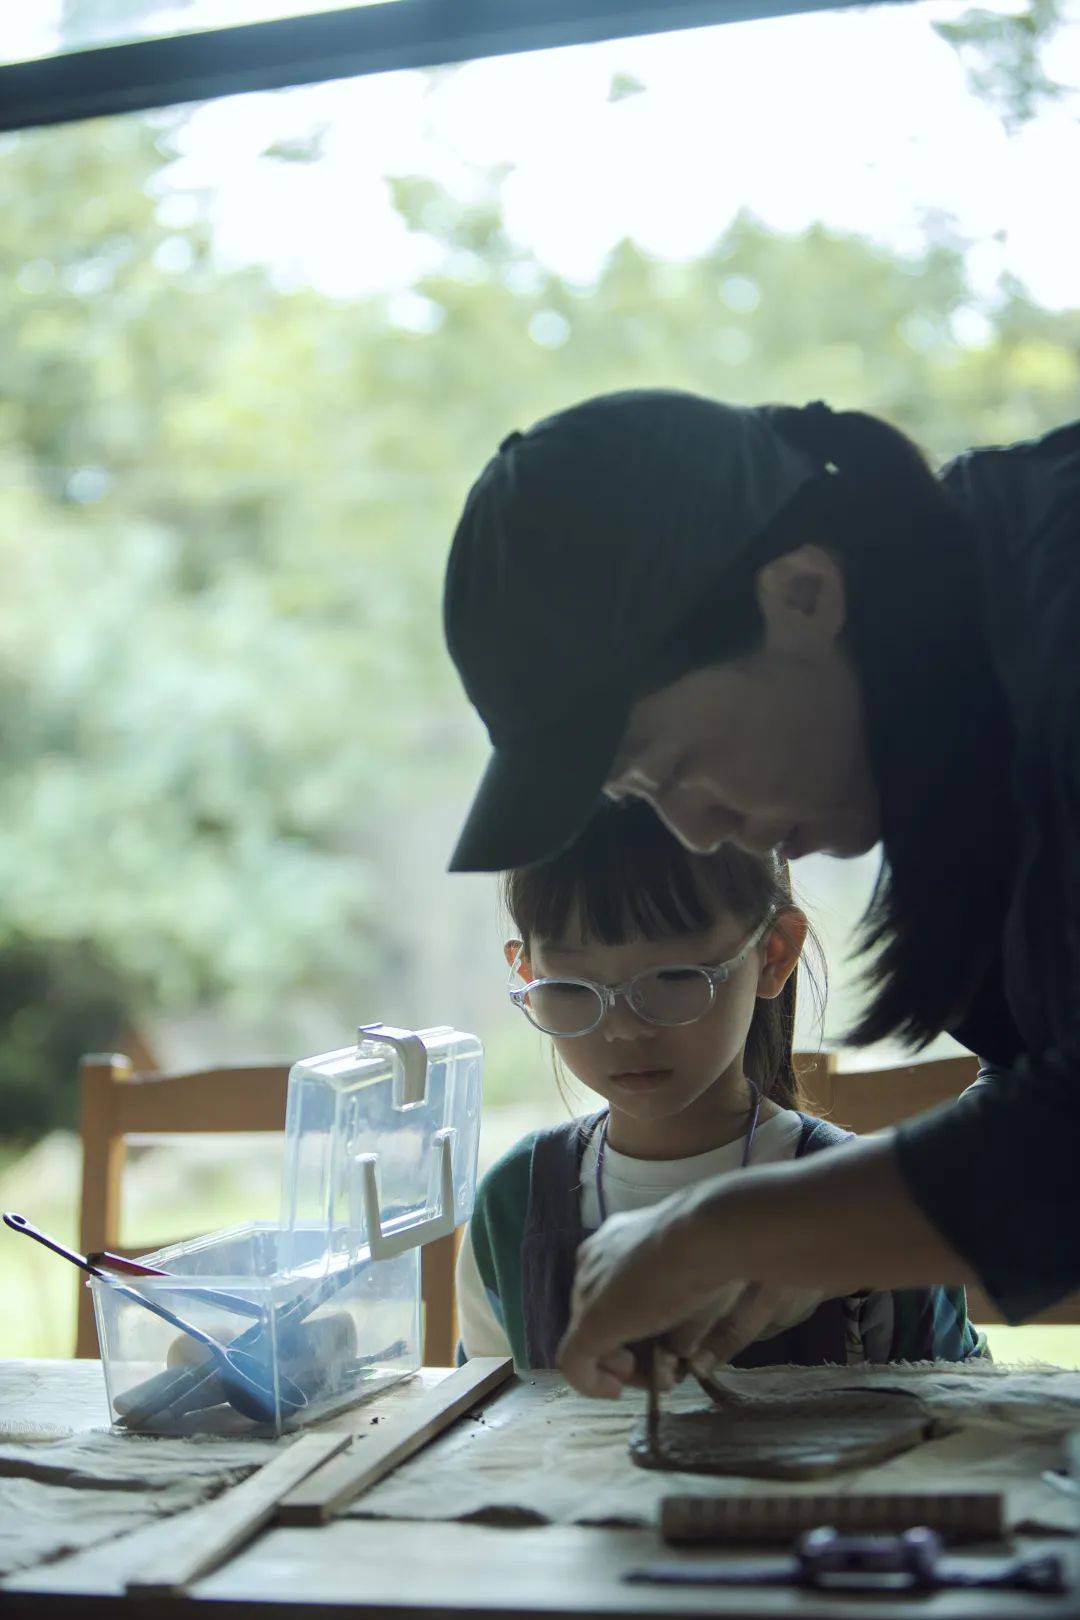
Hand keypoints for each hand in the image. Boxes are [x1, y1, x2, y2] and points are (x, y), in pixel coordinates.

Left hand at [557, 1134, 966, 1396]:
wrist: (718, 1229)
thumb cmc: (733, 1240)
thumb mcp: (714, 1267)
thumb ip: (697, 1299)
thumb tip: (703, 1344)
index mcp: (621, 1235)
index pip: (610, 1286)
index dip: (633, 1321)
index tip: (666, 1345)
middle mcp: (596, 1255)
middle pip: (596, 1312)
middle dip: (626, 1346)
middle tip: (662, 1370)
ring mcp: (590, 1289)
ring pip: (588, 1338)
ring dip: (619, 1366)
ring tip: (656, 1378)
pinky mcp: (589, 1323)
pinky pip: (574, 1363)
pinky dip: (595, 1383)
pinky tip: (623, 1389)